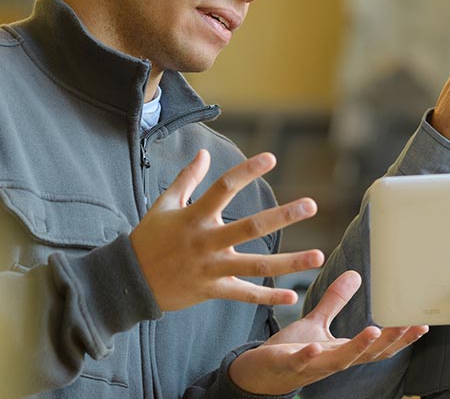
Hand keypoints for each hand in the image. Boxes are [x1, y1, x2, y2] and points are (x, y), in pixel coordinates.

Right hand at [129, 150, 323, 311]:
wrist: (130, 281)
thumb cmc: (147, 239)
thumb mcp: (163, 205)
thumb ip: (187, 179)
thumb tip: (203, 153)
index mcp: (194, 217)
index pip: (225, 188)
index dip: (248, 171)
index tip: (272, 157)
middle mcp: (206, 242)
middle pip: (250, 228)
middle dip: (282, 217)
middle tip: (311, 205)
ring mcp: (211, 268)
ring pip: (256, 266)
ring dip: (289, 262)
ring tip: (319, 256)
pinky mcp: (212, 290)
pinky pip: (244, 295)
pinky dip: (268, 297)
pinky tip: (292, 296)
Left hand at [228, 271, 428, 395]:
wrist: (259, 373)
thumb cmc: (291, 350)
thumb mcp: (317, 323)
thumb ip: (336, 302)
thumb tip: (356, 275)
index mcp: (342, 350)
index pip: (377, 347)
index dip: (401, 338)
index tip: (422, 324)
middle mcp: (332, 360)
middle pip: (367, 354)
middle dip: (390, 341)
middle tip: (411, 325)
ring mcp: (311, 365)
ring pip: (340, 360)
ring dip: (358, 347)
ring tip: (375, 331)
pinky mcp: (287, 364)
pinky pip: (300, 362)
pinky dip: (309, 356)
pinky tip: (316, 347)